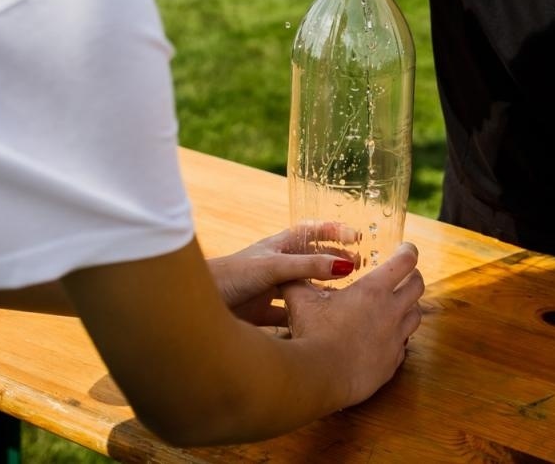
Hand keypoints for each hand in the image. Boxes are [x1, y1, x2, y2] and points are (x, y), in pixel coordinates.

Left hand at [208, 226, 359, 326]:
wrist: (195, 306)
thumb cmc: (230, 275)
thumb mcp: (273, 267)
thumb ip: (308, 267)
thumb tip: (345, 265)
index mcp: (278, 247)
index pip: (311, 232)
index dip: (333, 231)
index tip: (356, 237)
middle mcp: (276, 266)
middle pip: (312, 260)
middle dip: (335, 261)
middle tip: (359, 266)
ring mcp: (270, 290)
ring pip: (304, 288)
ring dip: (323, 290)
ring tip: (346, 294)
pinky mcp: (263, 314)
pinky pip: (291, 315)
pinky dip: (305, 317)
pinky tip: (320, 322)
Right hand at [284, 243, 424, 408]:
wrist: (318, 379)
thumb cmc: (311, 335)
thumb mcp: (300, 301)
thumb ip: (297, 281)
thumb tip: (287, 272)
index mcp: (374, 290)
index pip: (405, 261)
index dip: (408, 251)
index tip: (406, 248)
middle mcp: (392, 312)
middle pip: (418, 287)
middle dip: (413, 277)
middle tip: (404, 276)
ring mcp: (395, 339)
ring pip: (415, 317)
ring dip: (409, 307)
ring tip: (397, 306)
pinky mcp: (392, 363)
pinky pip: (403, 346)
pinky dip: (397, 338)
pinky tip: (384, 338)